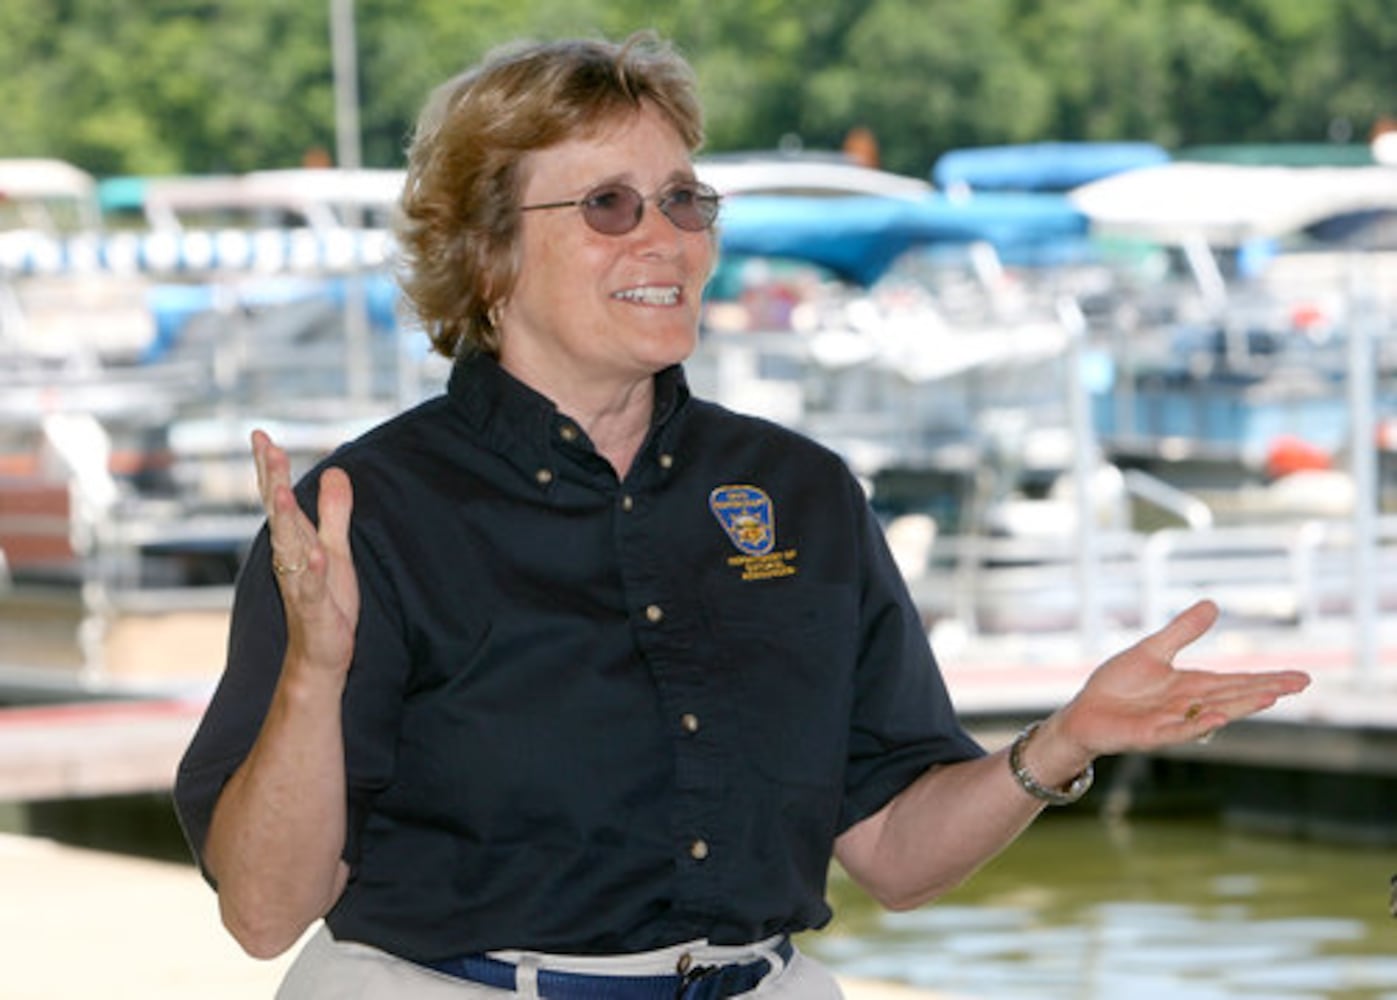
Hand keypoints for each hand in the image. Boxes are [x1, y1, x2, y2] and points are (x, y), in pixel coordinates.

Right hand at [251, 430, 358, 675]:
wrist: (320, 656)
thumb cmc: (326, 602)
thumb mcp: (337, 549)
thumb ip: (335, 512)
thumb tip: (335, 470)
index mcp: (295, 542)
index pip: (279, 499)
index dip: (271, 468)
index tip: (260, 435)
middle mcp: (290, 559)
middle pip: (278, 513)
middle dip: (273, 479)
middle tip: (266, 446)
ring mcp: (299, 584)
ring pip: (289, 546)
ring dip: (286, 519)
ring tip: (283, 489)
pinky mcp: (314, 609)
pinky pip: (311, 587)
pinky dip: (313, 571)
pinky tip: (317, 554)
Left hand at [1052, 600, 1310, 761]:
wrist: (1084, 713)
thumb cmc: (1118, 685)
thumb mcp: (1152, 651)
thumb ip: (1182, 632)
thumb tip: (1214, 604)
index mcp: (1192, 687)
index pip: (1236, 681)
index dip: (1268, 679)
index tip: (1302, 677)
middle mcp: (1189, 706)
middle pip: (1234, 696)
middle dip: (1266, 690)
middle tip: (1300, 683)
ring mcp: (1172, 722)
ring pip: (1213, 713)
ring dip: (1240, 706)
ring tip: (1270, 696)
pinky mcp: (1150, 735)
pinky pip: (1177, 731)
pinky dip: (1197, 726)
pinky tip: (1218, 719)